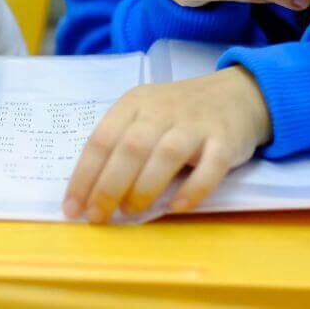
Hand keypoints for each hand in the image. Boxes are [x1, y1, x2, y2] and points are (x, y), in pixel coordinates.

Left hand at [62, 66, 270, 222]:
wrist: (237, 93)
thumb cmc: (179, 113)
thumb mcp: (144, 115)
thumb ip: (121, 144)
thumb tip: (90, 193)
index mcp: (134, 103)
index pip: (101, 139)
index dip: (84, 176)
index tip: (72, 208)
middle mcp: (162, 110)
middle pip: (130, 148)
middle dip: (109, 186)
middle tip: (98, 216)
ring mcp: (196, 124)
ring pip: (166, 154)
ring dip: (145, 187)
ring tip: (131, 212)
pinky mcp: (226, 139)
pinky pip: (211, 165)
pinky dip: (194, 188)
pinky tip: (177, 207)